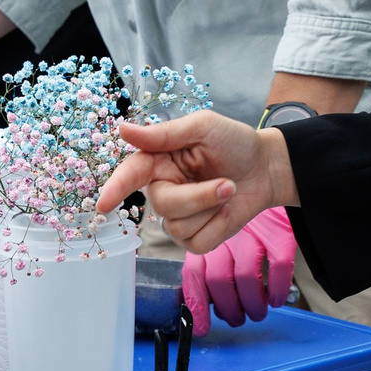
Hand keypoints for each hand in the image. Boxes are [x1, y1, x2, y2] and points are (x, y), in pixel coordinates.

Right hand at [96, 111, 292, 254]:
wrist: (267, 167)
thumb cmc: (234, 142)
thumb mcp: (202, 127)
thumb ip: (164, 133)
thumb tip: (123, 130)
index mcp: (159, 161)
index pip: (131, 175)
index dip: (116, 189)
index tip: (103, 204)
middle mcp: (164, 188)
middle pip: (162, 205)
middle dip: (198, 197)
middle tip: (227, 183)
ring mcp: (179, 215)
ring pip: (177, 226)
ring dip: (212, 209)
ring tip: (229, 191)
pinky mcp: (196, 236)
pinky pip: (196, 243)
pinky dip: (218, 228)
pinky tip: (228, 212)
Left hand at [180, 207, 297, 338]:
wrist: (268, 169)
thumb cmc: (238, 206)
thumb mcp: (212, 228)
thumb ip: (202, 258)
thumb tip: (197, 303)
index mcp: (204, 237)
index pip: (194, 276)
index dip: (198, 305)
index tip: (203, 328)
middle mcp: (224, 235)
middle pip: (219, 281)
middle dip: (230, 308)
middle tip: (237, 318)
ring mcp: (252, 233)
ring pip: (248, 278)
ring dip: (254, 303)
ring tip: (257, 311)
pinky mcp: (278, 231)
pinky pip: (279, 266)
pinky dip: (279, 288)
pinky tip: (277, 297)